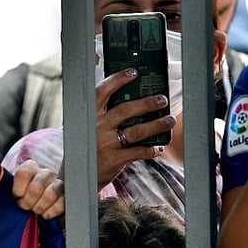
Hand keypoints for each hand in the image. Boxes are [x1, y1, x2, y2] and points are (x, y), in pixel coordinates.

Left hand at [12, 160, 63, 218]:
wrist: (32, 208)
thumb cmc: (19, 199)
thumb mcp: (8, 190)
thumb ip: (3, 187)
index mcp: (30, 167)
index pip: (23, 174)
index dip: (18, 190)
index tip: (16, 196)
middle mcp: (46, 173)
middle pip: (36, 188)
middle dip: (27, 203)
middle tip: (24, 207)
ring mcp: (58, 184)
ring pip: (49, 195)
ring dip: (39, 208)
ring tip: (35, 211)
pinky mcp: (66, 197)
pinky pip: (60, 205)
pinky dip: (50, 213)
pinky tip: (44, 214)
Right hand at [95, 68, 176, 189]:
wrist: (78, 175)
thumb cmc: (88, 146)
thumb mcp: (88, 127)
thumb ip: (103, 114)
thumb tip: (132, 100)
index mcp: (90, 116)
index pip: (102, 92)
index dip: (118, 80)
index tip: (133, 72)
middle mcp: (97, 128)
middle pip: (125, 110)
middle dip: (147, 103)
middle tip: (162, 99)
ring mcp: (106, 144)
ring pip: (136, 131)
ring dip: (156, 125)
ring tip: (169, 120)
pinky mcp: (114, 160)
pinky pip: (138, 152)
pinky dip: (151, 149)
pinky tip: (158, 147)